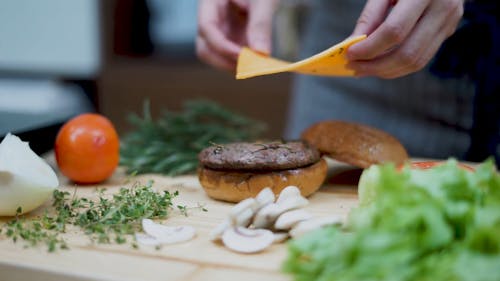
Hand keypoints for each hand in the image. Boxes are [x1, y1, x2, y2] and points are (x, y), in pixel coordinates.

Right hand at [196, 0, 278, 70]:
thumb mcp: (262, 1)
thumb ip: (261, 24)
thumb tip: (262, 53)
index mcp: (210, 2)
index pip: (206, 27)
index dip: (222, 46)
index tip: (244, 56)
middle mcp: (210, 20)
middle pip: (205, 48)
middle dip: (225, 61)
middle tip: (251, 67)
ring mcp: (219, 32)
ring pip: (216, 57)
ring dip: (234, 65)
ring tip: (257, 65)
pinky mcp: (231, 41)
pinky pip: (231, 58)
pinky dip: (243, 63)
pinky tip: (258, 62)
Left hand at [347, 0, 463, 78]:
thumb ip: (370, 16)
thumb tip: (352, 45)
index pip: (394, 31)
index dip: (370, 47)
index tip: (349, 55)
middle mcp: (443, 9)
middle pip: (407, 53)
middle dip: (376, 66)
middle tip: (353, 67)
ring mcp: (450, 22)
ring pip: (416, 62)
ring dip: (386, 71)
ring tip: (363, 69)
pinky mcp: (449, 31)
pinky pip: (422, 58)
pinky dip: (398, 67)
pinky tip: (380, 65)